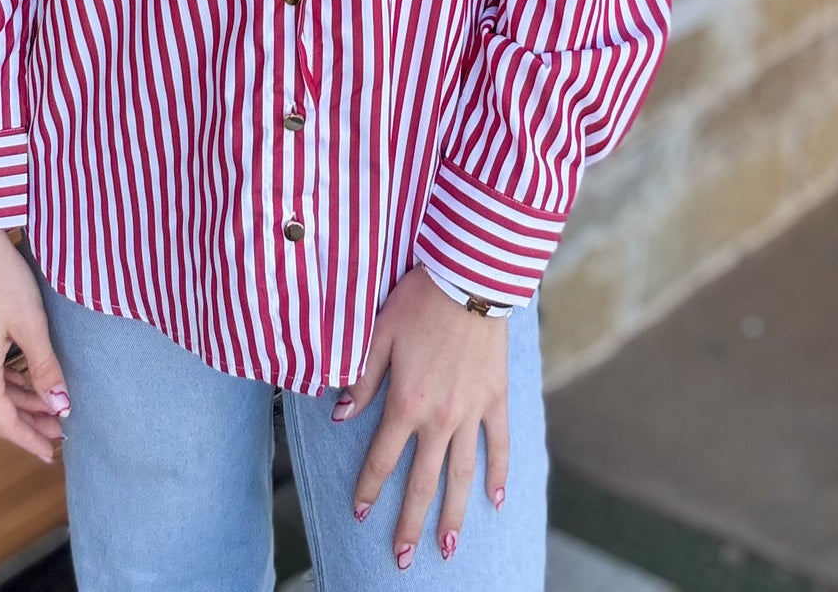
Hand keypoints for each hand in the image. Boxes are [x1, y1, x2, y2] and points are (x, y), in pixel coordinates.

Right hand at [0, 230, 69, 463]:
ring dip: (22, 403)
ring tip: (53, 408)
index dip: (30, 440)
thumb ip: (45, 370)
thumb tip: (60, 407)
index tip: (53, 454)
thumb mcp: (31, 325)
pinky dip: (11, 384)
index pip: (5, 423)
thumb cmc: (2, 278)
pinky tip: (31, 381)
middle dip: (29, 424)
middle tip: (60, 433)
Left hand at [334, 265, 508, 568]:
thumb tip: (339, 415)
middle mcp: (440, 418)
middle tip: (402, 558)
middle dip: (410, 522)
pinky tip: (495, 500)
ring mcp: (472, 413)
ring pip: (461, 475)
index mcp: (407, 403)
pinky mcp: (496, 399)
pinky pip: (499, 445)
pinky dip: (498, 474)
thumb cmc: (419, 301)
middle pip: (422, 482)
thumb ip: (360, 379)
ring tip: (447, 547)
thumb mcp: (378, 335)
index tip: (360, 512)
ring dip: (454, 515)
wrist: (470, 279)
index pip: (383, 458)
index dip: (369, 487)